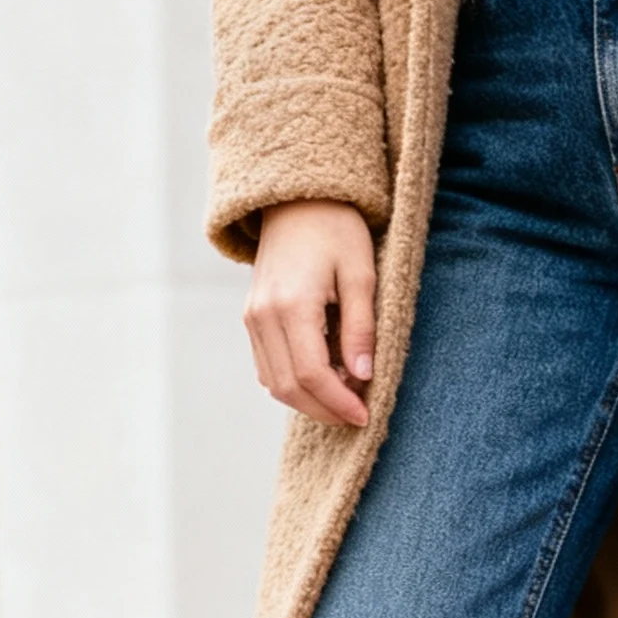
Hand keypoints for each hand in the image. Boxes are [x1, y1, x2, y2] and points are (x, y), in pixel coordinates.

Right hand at [246, 200, 375, 427]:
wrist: (298, 202)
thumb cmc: (336, 230)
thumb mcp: (361, 275)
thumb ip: (361, 328)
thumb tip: (362, 377)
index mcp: (292, 304)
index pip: (311, 374)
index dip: (338, 403)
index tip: (365, 415)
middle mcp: (263, 315)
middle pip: (288, 387)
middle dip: (324, 410)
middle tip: (357, 415)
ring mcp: (252, 318)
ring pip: (274, 383)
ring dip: (308, 401)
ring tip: (344, 398)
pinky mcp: (252, 318)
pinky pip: (267, 366)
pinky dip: (293, 383)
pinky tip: (324, 379)